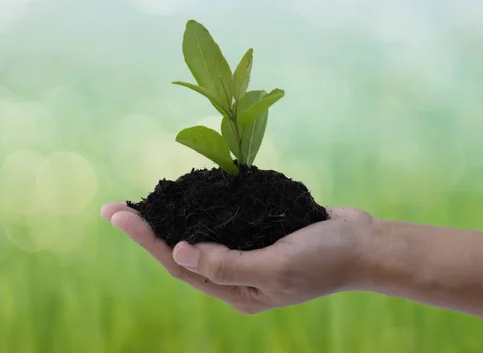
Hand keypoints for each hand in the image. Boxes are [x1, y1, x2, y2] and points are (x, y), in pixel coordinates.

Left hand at [101, 203, 374, 314]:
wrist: (365, 244)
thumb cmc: (324, 259)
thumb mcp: (275, 267)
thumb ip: (226, 264)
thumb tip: (177, 252)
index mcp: (237, 290)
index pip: (179, 265)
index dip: (147, 240)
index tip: (120, 214)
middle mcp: (236, 273)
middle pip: (181, 251)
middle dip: (149, 229)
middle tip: (116, 208)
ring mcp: (248, 251)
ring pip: (200, 235)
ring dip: (172, 218)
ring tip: (144, 200)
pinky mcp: (259, 230)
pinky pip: (223, 220)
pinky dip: (203, 207)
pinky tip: (188, 193)